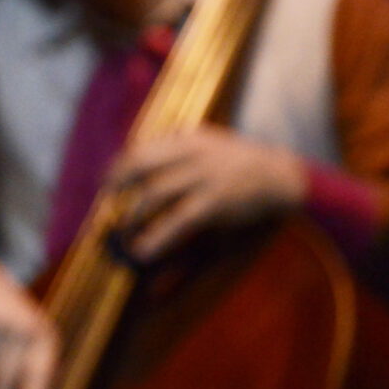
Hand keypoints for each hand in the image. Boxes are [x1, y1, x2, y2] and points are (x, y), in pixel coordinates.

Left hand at [107, 126, 308, 262]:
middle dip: (116, 185)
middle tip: (106, 204)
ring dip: (133, 215)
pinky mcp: (215, 202)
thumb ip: (180, 147)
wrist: (282, 175)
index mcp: (188, 138)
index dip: (119, 166)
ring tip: (123, 234)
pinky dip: (157, 236)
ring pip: (154, 193)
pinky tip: (144, 250)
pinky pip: (178, 220)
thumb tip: (145, 160)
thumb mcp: (210, 143)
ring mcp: (203, 176)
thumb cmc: (242, 162)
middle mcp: (192, 153)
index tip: (106, 181)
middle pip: (140, 164)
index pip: (142, 148)